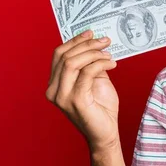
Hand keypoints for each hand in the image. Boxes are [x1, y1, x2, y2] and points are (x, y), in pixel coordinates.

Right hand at [45, 30, 119, 150]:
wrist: (106, 133)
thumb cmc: (101, 108)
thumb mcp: (95, 80)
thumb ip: (90, 64)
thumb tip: (95, 44)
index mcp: (55, 84)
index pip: (59, 55)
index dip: (75, 41)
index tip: (91, 33)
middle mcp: (54, 90)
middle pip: (65, 56)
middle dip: (87, 44)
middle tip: (105, 41)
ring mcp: (62, 96)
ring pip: (73, 62)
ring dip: (94, 53)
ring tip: (109, 54)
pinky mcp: (76, 101)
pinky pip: (87, 73)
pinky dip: (101, 64)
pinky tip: (112, 64)